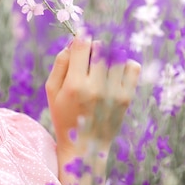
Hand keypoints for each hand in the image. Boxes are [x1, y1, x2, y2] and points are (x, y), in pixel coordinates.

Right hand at [45, 36, 141, 153]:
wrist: (85, 147)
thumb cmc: (64, 116)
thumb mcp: (52, 90)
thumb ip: (60, 63)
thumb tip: (74, 41)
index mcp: (75, 85)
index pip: (82, 44)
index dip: (80, 37)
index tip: (80, 40)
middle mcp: (97, 87)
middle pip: (101, 47)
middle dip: (93, 47)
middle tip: (88, 59)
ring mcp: (115, 93)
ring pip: (117, 55)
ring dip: (108, 55)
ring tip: (101, 67)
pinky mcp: (127, 98)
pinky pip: (133, 67)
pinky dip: (125, 64)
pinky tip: (114, 74)